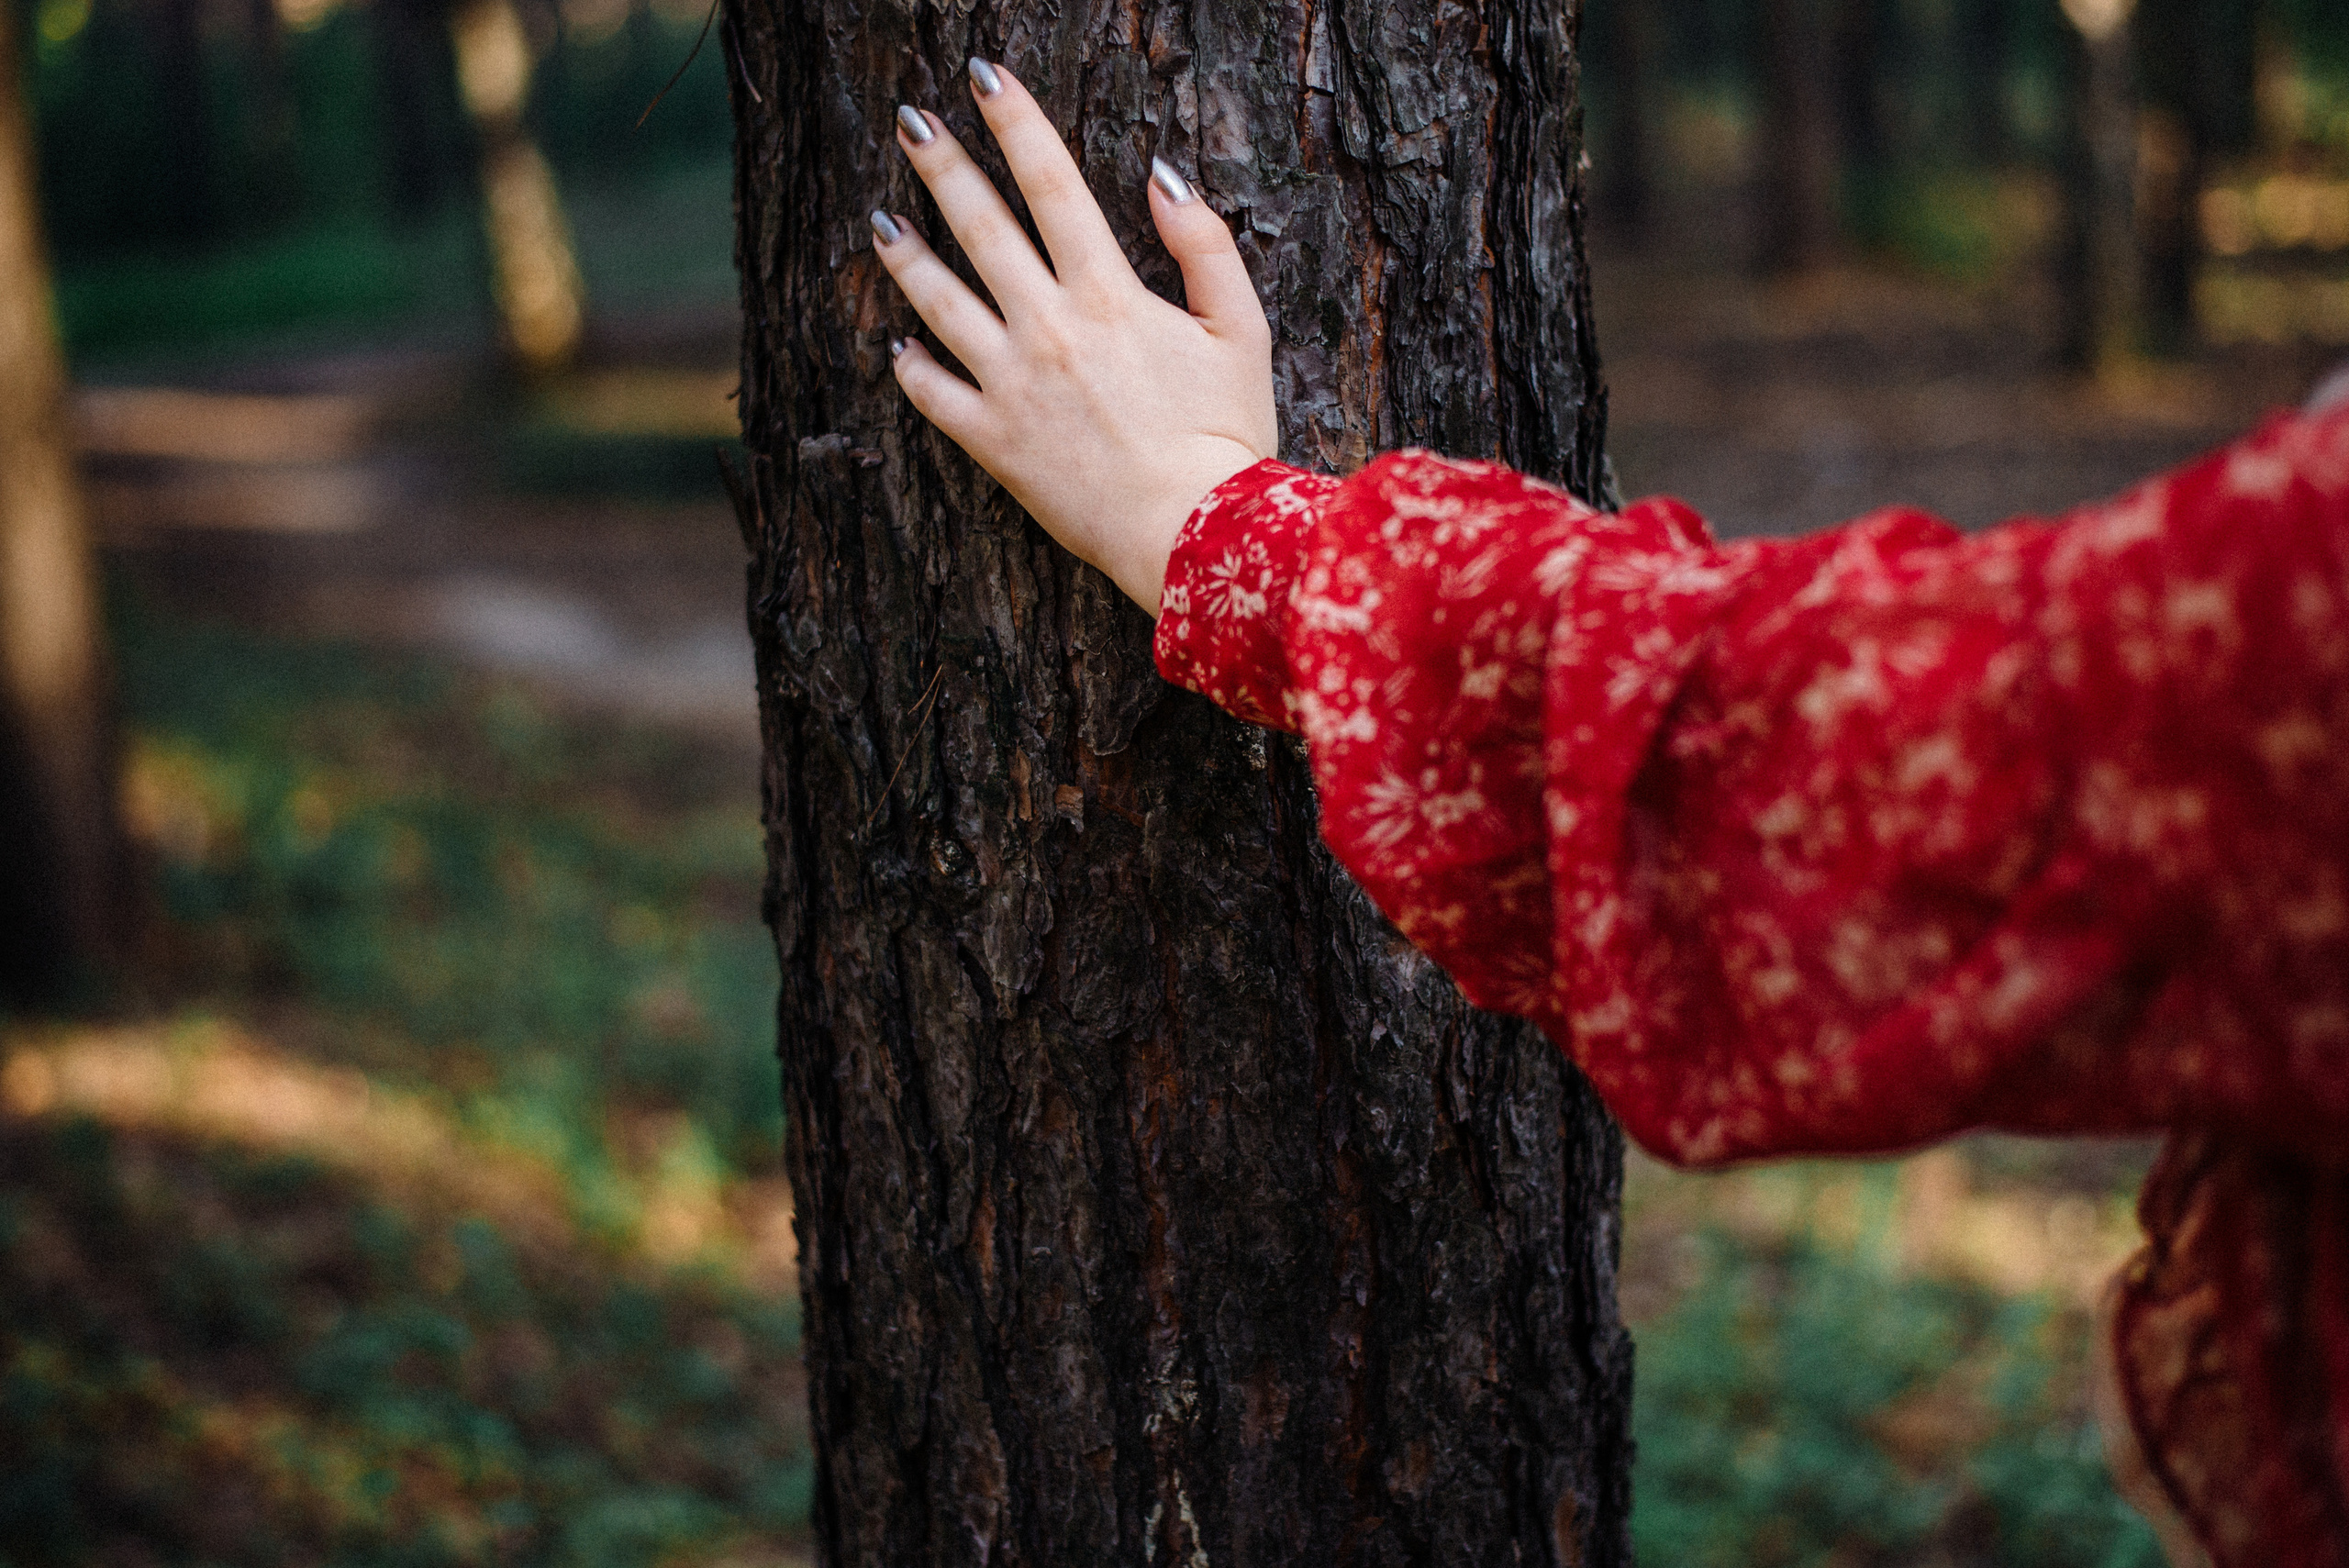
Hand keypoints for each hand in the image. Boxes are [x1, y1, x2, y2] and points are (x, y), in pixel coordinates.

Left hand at [871, 61, 1277, 615]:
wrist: (1193, 535)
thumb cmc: (1227, 437)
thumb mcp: (1242, 330)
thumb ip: (1204, 246)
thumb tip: (1161, 176)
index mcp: (1109, 293)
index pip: (1051, 183)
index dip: (1015, 122)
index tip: (983, 77)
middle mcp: (1048, 328)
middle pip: (981, 227)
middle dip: (942, 165)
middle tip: (909, 121)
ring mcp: (1012, 384)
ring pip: (940, 303)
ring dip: (906, 256)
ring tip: (880, 222)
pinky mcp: (994, 442)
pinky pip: (934, 395)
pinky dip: (912, 367)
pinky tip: (899, 345)